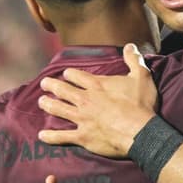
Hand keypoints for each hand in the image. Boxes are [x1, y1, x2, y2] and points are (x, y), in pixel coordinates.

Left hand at [37, 44, 157, 156]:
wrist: (139, 131)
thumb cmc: (140, 104)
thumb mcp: (141, 77)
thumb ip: (134, 60)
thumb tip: (130, 45)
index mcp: (97, 85)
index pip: (77, 76)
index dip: (70, 74)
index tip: (65, 74)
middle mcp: (85, 100)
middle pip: (63, 90)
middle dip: (52, 86)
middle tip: (44, 84)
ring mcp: (82, 118)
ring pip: (59, 109)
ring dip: (48, 105)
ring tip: (41, 101)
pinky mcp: (83, 136)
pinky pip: (62, 136)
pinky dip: (51, 136)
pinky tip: (42, 136)